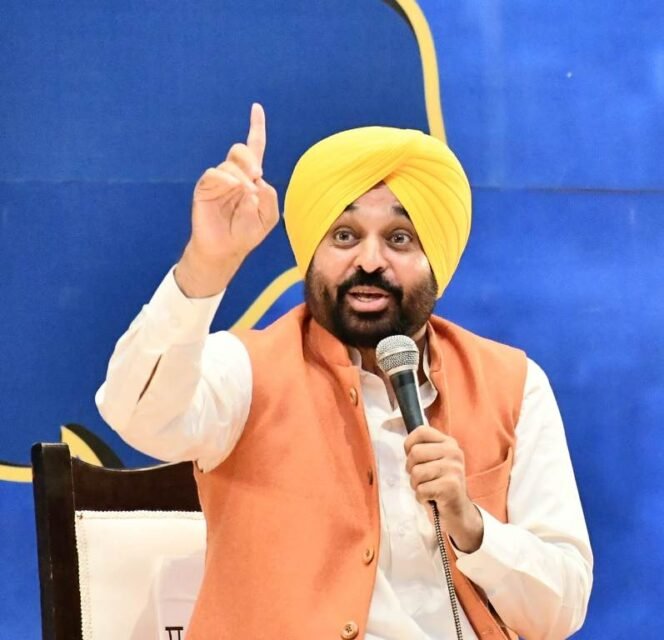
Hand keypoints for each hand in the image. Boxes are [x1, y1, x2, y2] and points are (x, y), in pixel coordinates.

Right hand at [176, 103, 279, 296]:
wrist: (226, 249)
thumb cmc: (247, 233)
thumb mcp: (268, 217)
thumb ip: (269, 196)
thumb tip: (253, 181)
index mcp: (251, 178)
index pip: (254, 147)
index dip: (256, 127)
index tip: (256, 107)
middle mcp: (234, 174)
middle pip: (241, 150)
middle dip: (250, 159)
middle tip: (256, 175)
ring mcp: (219, 180)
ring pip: (231, 164)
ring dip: (242, 179)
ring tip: (245, 198)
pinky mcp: (205, 187)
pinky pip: (216, 174)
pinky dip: (227, 181)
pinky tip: (234, 190)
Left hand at [404, 426, 483, 552]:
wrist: (457, 512)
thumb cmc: (438, 484)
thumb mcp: (433, 461)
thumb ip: (421, 447)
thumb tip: (389, 428)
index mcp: (449, 442)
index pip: (421, 431)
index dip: (409, 445)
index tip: (415, 460)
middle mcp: (454, 452)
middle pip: (415, 453)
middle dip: (412, 470)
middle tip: (422, 479)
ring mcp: (454, 469)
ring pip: (416, 472)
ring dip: (416, 485)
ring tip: (428, 488)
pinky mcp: (451, 486)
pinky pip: (421, 489)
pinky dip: (421, 497)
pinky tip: (432, 498)